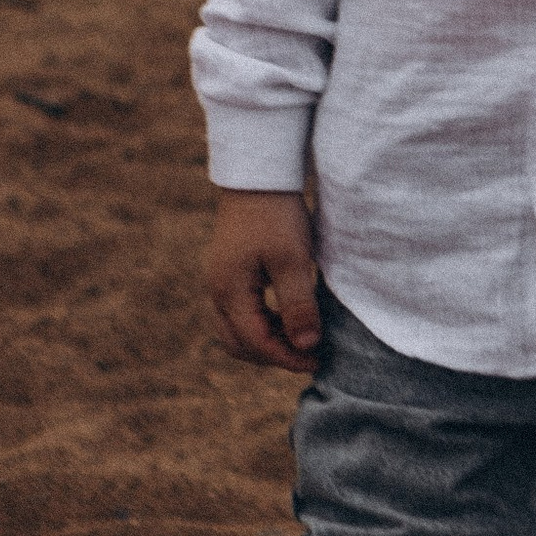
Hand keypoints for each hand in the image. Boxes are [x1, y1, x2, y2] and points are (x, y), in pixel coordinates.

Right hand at [205, 187, 320, 367]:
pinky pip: (240, 312)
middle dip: (273, 356)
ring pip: (237, 330)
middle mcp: (218, 292)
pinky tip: (290, 316)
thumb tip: (306, 347)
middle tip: (309, 355)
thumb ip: (298, 306)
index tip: (317, 361)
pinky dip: (263, 324)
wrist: (259, 174)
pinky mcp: (229, 273)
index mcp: (230, 292)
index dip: (287, 358)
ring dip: (267, 341)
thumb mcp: (293, 260)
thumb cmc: (276, 214)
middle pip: (239, 344)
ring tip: (302, 337)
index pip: (256, 343)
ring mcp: (220, 282)